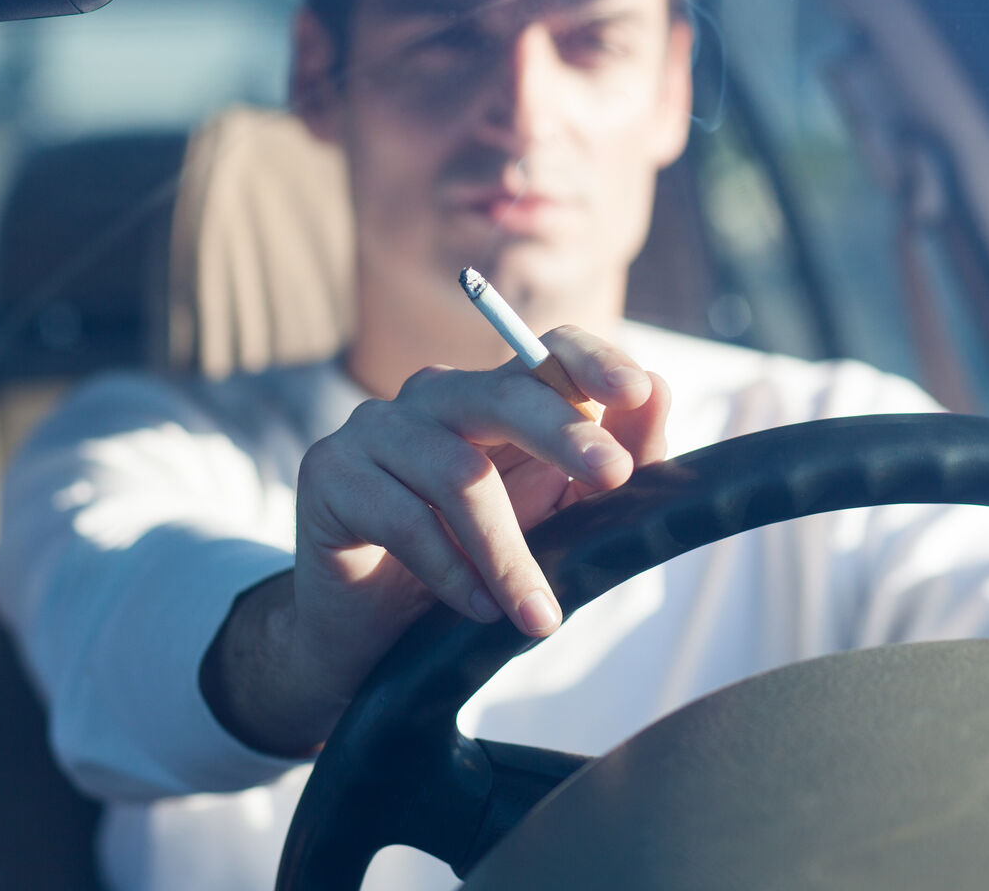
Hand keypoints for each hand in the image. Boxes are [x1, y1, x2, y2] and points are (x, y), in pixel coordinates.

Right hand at [202, 325, 668, 753]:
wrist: (367, 635)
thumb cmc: (472, 567)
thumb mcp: (552, 523)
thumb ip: (605, 470)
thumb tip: (658, 394)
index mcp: (495, 399)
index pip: (547, 352)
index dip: (593, 362)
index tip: (637, 392)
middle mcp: (435, 398)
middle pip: (506, 396)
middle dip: (566, 435)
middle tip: (613, 477)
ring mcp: (376, 428)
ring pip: (458, 473)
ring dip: (508, 553)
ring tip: (537, 617)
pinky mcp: (330, 473)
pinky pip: (403, 517)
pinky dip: (450, 572)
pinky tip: (476, 610)